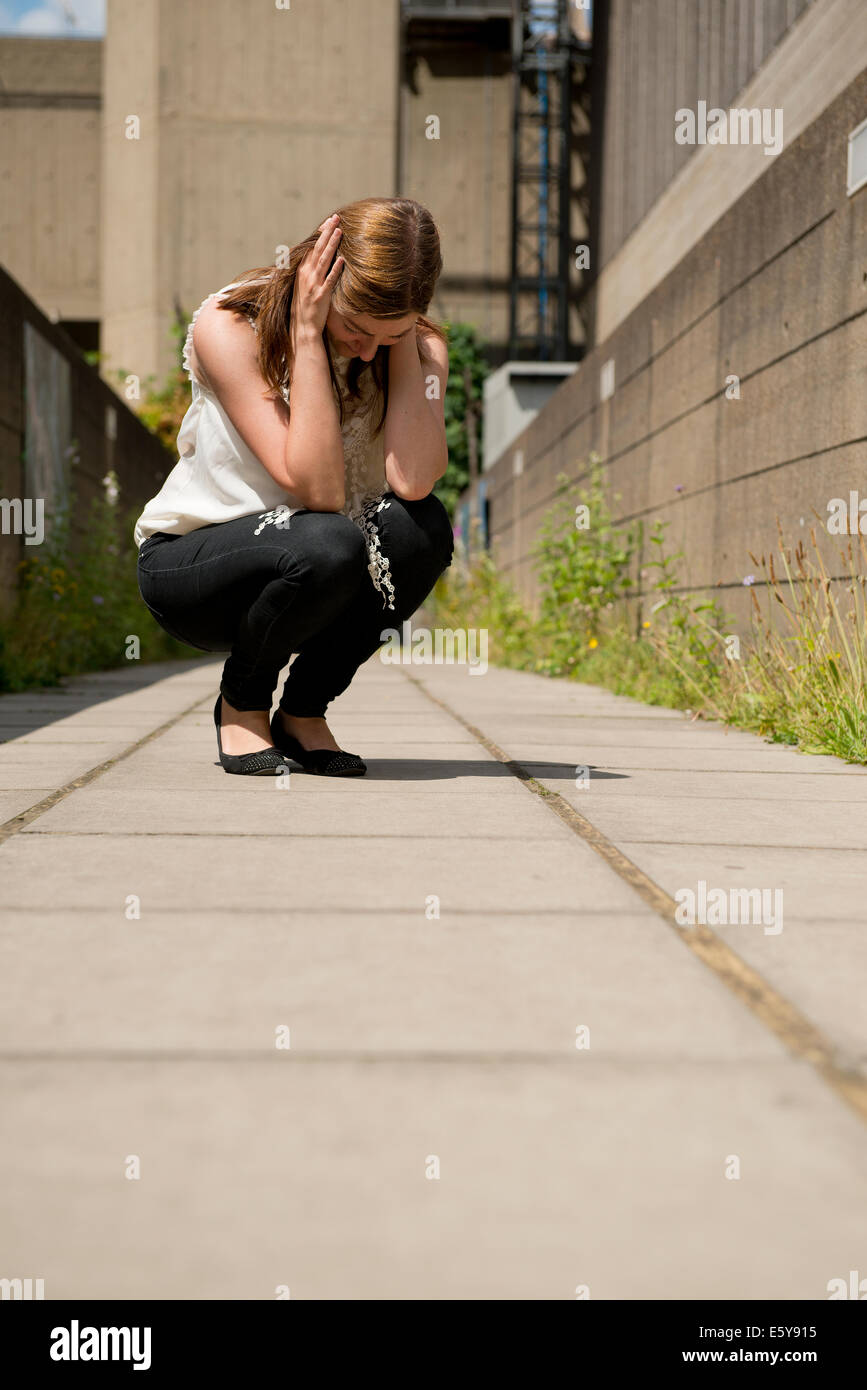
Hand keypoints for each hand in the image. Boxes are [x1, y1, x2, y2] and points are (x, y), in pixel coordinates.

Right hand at [291, 214, 343, 343]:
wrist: (303, 327)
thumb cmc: (305, 307)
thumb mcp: (304, 285)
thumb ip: (311, 271)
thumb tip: (320, 259)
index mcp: (302, 270)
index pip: (311, 247)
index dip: (320, 233)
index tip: (329, 221)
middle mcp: (306, 275)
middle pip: (317, 249)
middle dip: (327, 232)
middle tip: (336, 218)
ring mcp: (313, 285)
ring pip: (323, 260)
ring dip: (331, 245)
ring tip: (340, 231)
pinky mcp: (321, 296)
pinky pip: (329, 280)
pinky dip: (335, 270)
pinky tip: (342, 260)